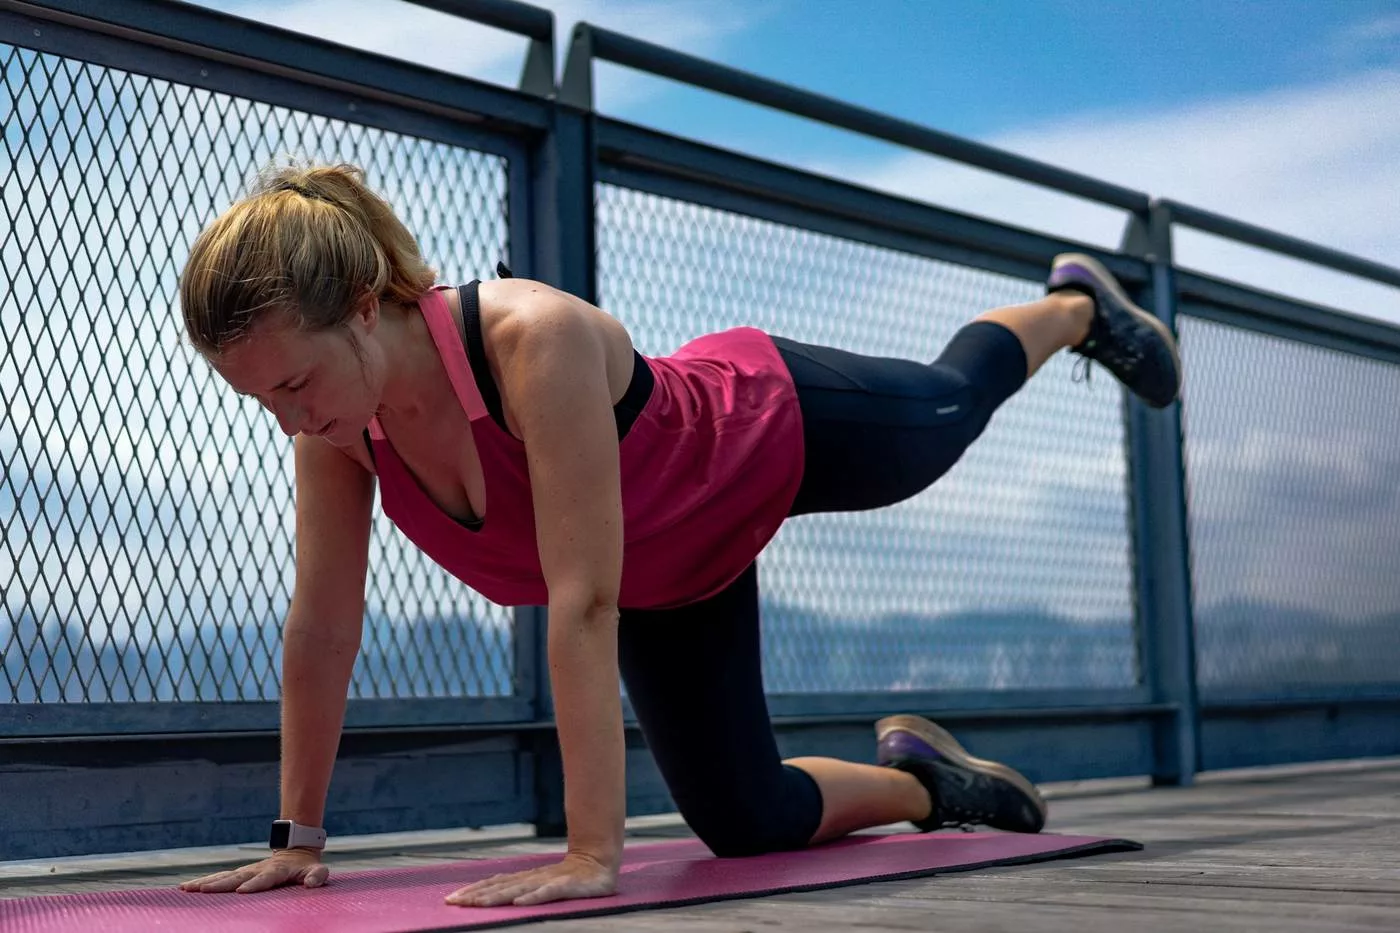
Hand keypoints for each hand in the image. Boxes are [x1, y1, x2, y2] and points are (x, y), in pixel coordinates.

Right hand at [179, 848, 328, 893]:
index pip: (264, 879)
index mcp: (276, 871)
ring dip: (205, 882)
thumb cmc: (306, 866)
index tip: (242, 890)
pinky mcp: (239, 874)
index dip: (254, 884)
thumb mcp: (317, 870)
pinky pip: (219, 877)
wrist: (296, 850)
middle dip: (220, 884)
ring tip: (187, 888)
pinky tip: (187, 887)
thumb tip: (311, 883)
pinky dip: (203, 881)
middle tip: (202, 890)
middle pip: (236, 877)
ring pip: (223, 876)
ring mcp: (246, 871)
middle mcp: (257, 869)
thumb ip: (316, 876)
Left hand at [446, 851, 617, 906]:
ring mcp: (550, 881)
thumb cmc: (570, 875)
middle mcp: (533, 878)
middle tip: (454, 903)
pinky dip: (533, 897)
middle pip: (501, 888)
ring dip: (497, 897)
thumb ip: (520, 887)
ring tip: (478, 904)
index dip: (473, 891)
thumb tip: (492, 893)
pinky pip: (548, 893)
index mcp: (526, 878)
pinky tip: (520, 903)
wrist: (600, 859)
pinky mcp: (567, 886)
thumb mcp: (541, 882)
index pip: (495, 884)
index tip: (451, 899)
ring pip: (519, 890)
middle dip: (477, 896)